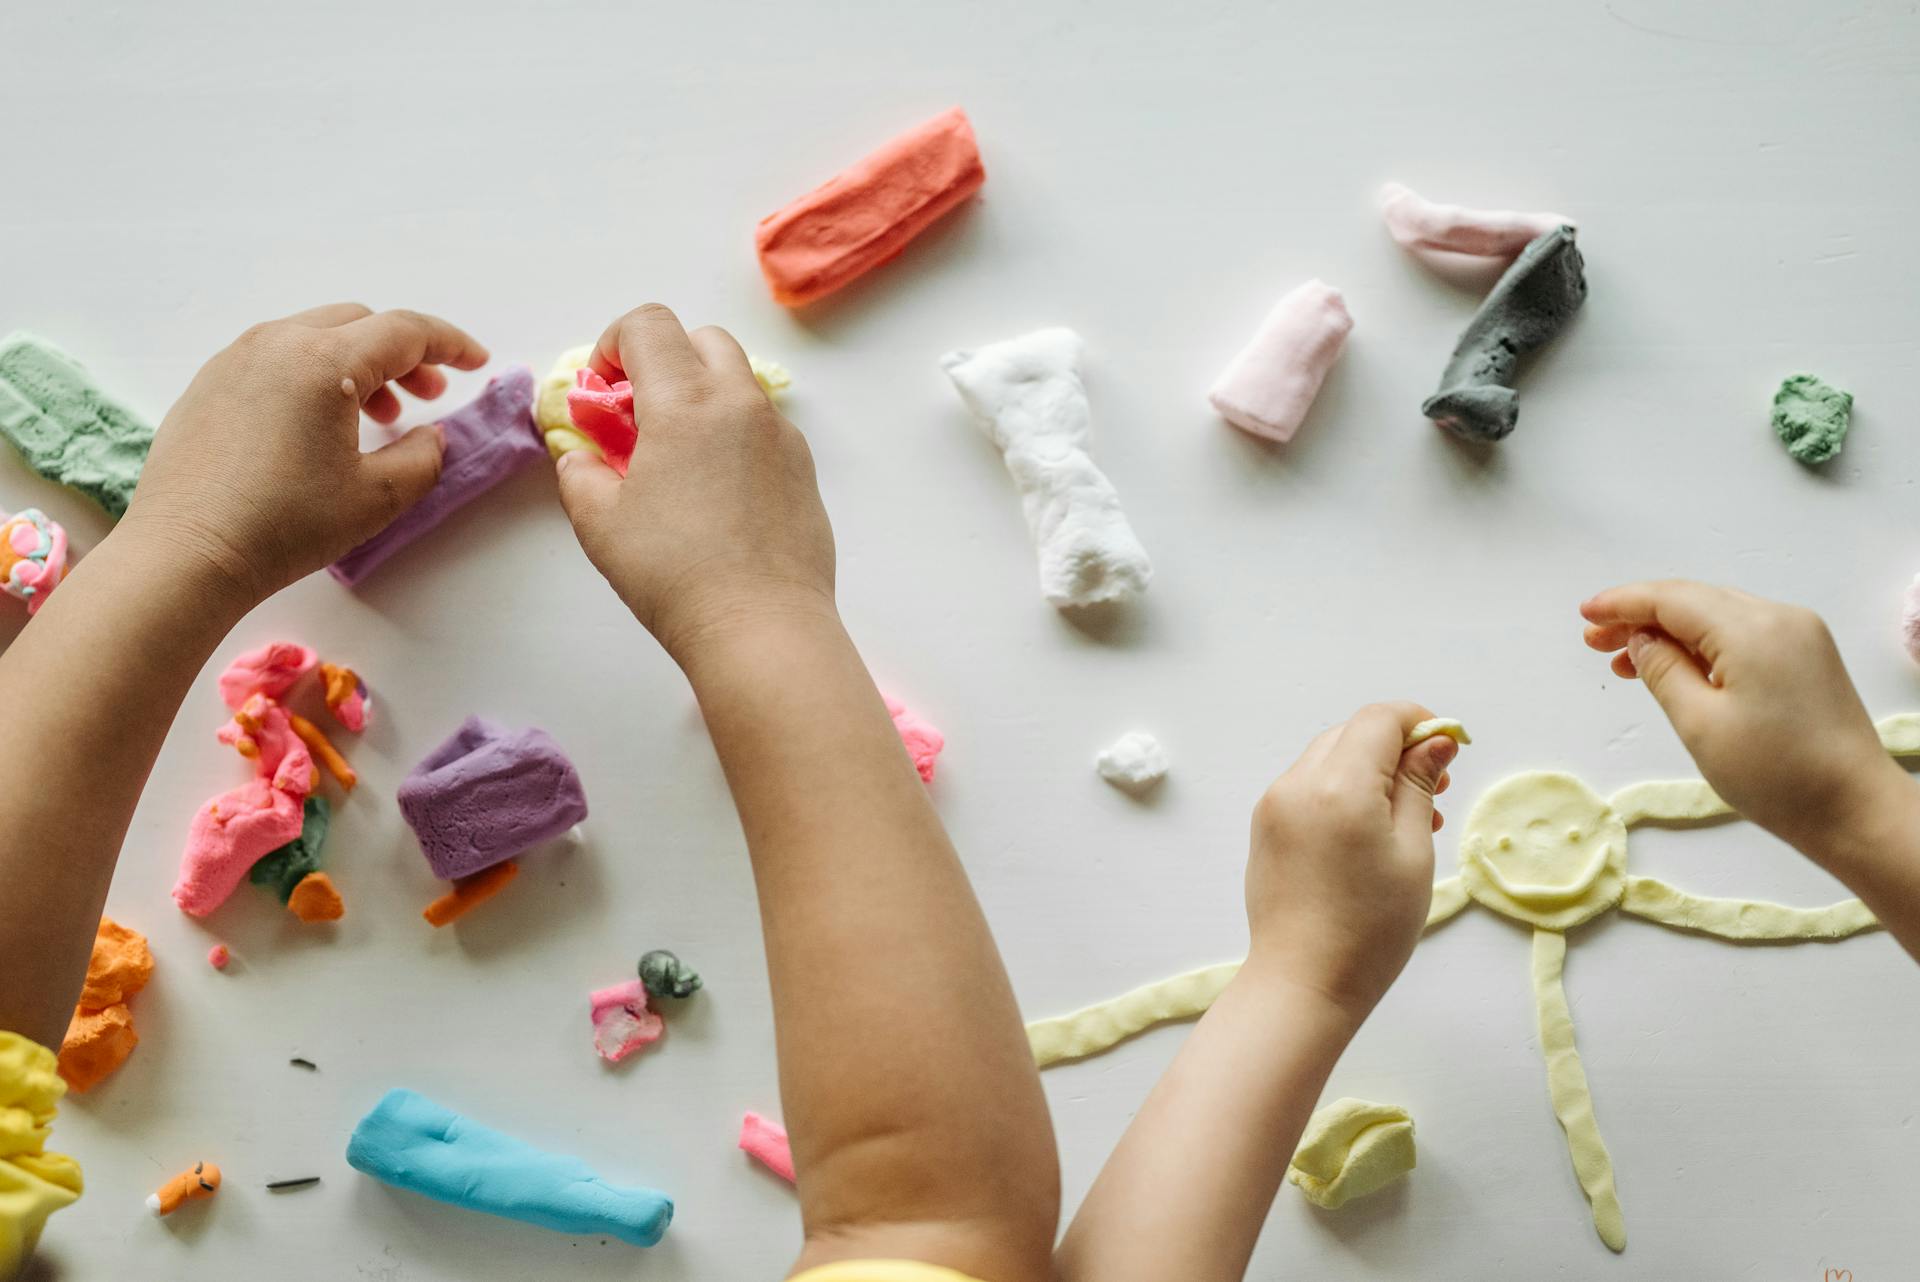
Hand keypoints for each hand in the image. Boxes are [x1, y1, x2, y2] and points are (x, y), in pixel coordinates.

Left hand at [127, 304, 487, 601]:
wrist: (185, 554)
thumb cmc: (285, 525)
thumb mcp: (376, 497)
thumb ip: (423, 456)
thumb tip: (432, 435)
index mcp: (324, 361)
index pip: (404, 331)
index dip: (450, 343)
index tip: (477, 362)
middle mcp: (277, 343)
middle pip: (359, 323)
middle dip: (403, 353)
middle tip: (430, 394)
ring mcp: (235, 359)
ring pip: (315, 336)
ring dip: (358, 364)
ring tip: (378, 414)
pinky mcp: (208, 384)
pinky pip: (277, 358)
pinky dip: (314, 374)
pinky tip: (320, 424)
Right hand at [555, 304, 835, 660]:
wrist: (761, 626)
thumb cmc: (674, 574)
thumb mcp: (599, 523)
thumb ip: (580, 473)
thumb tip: (581, 457)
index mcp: (687, 401)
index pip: (649, 325)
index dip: (613, 345)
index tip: (601, 393)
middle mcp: (741, 404)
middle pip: (701, 340)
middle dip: (662, 362)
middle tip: (636, 419)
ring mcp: (781, 435)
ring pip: (738, 381)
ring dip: (700, 396)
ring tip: (675, 459)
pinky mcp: (803, 469)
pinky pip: (763, 426)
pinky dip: (733, 433)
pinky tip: (715, 492)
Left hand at [1244, 703, 1457, 1023]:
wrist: (1303, 982)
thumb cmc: (1370, 927)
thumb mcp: (1412, 851)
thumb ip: (1418, 785)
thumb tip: (1435, 739)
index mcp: (1337, 786)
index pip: (1379, 720)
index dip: (1419, 723)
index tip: (1449, 748)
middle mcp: (1296, 785)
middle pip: (1351, 734)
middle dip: (1396, 749)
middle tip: (1435, 790)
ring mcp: (1274, 806)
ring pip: (1329, 759)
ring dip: (1370, 772)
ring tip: (1410, 818)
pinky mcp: (1265, 828)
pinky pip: (1308, 788)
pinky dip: (1342, 793)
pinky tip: (1370, 832)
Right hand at [1581, 580, 1904, 861]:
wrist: (1855, 810)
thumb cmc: (1776, 775)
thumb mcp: (1700, 724)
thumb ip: (1663, 670)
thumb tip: (1642, 638)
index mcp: (1752, 630)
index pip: (1673, 599)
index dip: (1624, 603)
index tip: (1585, 614)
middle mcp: (1780, 618)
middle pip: (1695, 600)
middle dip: (1641, 616)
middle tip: (1594, 640)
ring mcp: (1800, 635)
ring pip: (1718, 616)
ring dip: (1670, 632)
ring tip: (1626, 659)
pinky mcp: (1807, 657)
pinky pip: (1742, 634)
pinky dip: (1703, 644)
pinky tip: (1676, 667)